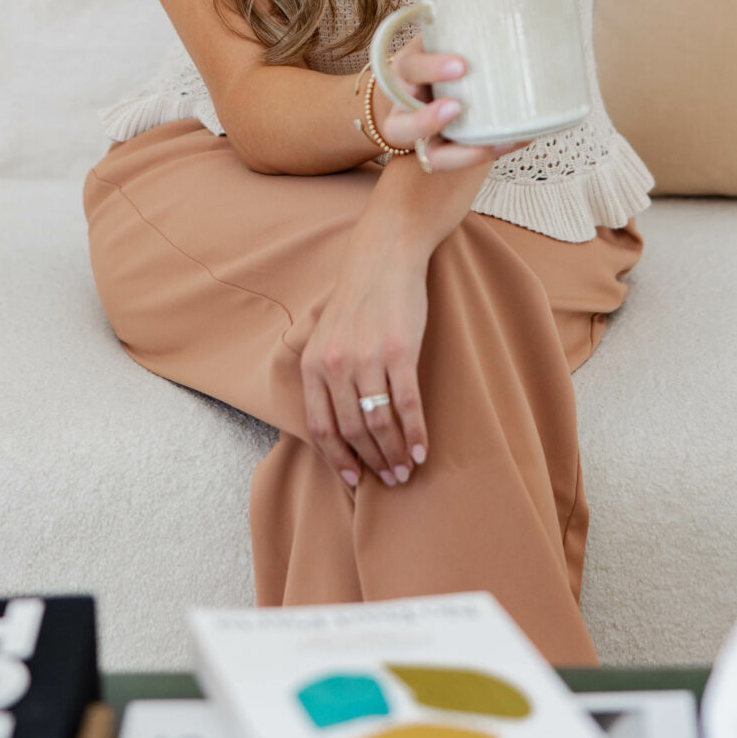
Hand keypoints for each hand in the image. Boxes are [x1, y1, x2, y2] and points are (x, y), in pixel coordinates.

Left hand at [300, 230, 428, 489]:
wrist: (384, 257)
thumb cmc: (358, 301)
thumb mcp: (327, 336)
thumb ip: (326, 375)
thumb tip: (337, 426)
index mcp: (313, 364)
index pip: (320, 427)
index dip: (337, 460)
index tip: (355, 480)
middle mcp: (336, 364)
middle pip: (352, 431)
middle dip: (372, 463)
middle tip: (390, 480)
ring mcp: (368, 358)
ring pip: (379, 423)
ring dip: (395, 454)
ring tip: (407, 470)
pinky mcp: (400, 351)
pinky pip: (407, 404)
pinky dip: (416, 433)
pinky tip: (423, 449)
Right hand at [377, 41, 530, 171]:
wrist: (410, 92)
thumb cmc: (432, 57)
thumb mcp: (435, 36)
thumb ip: (459, 21)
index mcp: (405, 71)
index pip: (410, 67)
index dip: (432, 68)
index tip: (462, 65)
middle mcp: (404, 109)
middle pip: (404, 124)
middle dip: (428, 120)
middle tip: (457, 108)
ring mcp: (419, 137)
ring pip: (427, 154)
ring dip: (458, 153)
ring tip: (492, 144)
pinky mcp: (436, 152)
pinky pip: (453, 163)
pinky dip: (480, 156)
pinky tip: (514, 141)